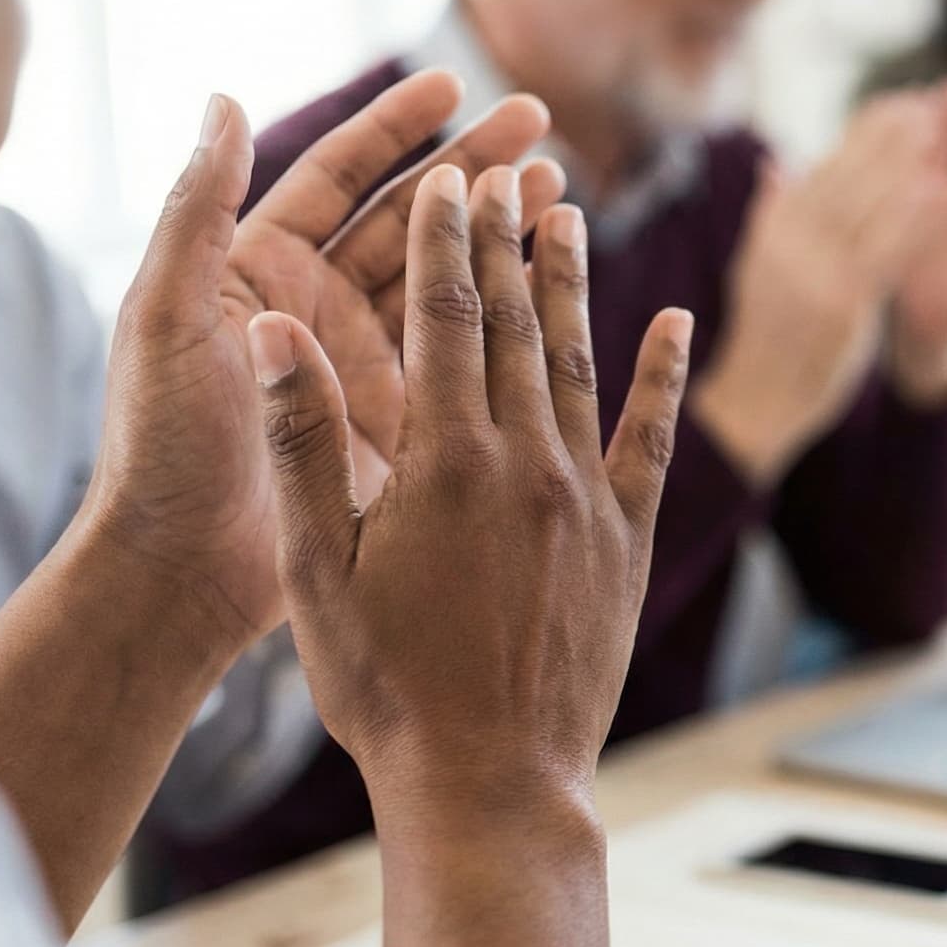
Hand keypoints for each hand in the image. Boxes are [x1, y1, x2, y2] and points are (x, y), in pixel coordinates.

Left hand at [77, 73, 557, 648]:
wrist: (182, 567)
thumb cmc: (160, 443)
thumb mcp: (168, 316)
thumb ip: (197, 210)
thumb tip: (226, 102)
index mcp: (260, 269)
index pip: (338, 177)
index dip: (394, 127)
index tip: (452, 83)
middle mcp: (316, 306)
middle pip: (407, 218)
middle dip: (471, 168)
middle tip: (539, 125)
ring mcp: (362, 364)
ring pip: (445, 279)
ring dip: (499, 232)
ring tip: (560, 189)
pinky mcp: (399, 421)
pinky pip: (463, 356)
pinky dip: (506, 316)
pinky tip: (553, 286)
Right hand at [250, 164, 691, 846]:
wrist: (493, 779)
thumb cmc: (387, 686)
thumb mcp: (320, 569)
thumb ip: (304, 442)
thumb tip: (274, 328)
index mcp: (445, 463)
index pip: (445, 322)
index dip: (448, 245)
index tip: (449, 181)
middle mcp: (528, 464)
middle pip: (516, 326)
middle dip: (507, 242)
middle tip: (506, 167)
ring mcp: (587, 499)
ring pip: (580, 365)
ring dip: (573, 285)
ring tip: (569, 213)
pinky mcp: (628, 539)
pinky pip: (650, 438)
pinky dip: (661, 376)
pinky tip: (673, 322)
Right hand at [692, 92, 946, 479]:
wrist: (757, 398)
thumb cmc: (769, 333)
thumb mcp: (761, 267)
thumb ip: (773, 215)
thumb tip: (777, 166)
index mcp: (775, 226)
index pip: (826, 163)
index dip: (866, 130)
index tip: (902, 102)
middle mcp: (790, 240)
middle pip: (848, 173)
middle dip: (891, 135)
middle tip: (932, 103)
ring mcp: (815, 270)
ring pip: (867, 202)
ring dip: (906, 161)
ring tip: (939, 128)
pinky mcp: (842, 303)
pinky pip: (884, 249)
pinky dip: (912, 215)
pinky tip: (939, 192)